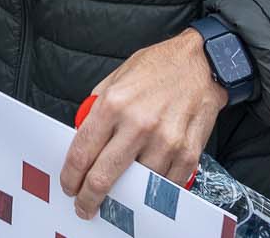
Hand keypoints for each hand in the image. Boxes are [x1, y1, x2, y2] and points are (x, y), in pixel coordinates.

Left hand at [60, 29, 224, 218]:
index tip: (69, 186)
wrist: (200, 62)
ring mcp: (165, 141)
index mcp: (114, 104)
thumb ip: (97, 109)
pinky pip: (165, 185)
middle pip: (104, 177)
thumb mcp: (116, 78)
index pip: (82, 152)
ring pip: (136, 186)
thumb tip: (82, 138)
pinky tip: (146, 185)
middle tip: (84, 207)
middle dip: (88, 198)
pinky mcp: (188, 153)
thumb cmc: (157, 68)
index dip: (71, 176)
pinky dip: (153, 190)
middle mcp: (138, 124)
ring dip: (125, 195)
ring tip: (119, 194)